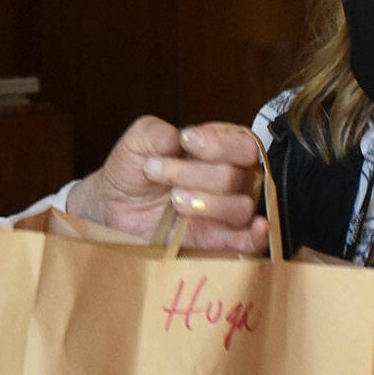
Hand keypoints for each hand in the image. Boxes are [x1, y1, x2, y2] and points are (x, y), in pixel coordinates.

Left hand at [68, 118, 268, 253]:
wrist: (116, 205)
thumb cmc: (135, 169)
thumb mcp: (137, 141)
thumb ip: (155, 132)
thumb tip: (177, 138)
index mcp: (222, 148)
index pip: (243, 144)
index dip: (218, 145)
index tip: (186, 142)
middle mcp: (234, 177)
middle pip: (235, 177)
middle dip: (193, 174)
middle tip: (158, 172)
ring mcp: (229, 210)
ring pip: (241, 207)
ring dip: (206, 204)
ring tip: (174, 200)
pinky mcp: (220, 239)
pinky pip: (251, 242)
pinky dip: (257, 237)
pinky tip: (256, 229)